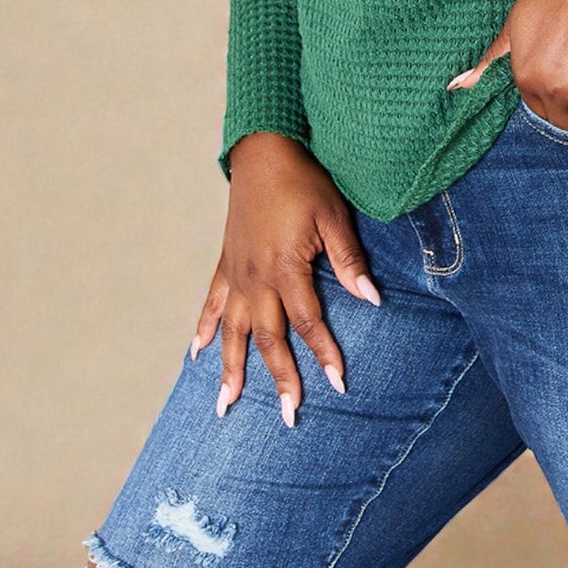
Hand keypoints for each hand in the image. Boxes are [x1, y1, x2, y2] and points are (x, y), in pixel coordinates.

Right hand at [191, 133, 381, 426]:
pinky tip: (195, 355)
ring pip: (233, 332)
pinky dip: (202, 330)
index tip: (338, 384)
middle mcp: (256, 278)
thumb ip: (349, 261)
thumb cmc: (305, 181)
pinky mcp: (225, 263)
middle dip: (280, 379)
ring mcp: (237, 273)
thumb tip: (372, 300)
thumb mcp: (334, 216)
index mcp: (286, 268)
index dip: (324, 353)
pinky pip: (211, 304)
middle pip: (269, 339)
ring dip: (231, 370)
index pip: (309, 322)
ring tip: (227, 406)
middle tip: (289, 418)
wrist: (265, 150)